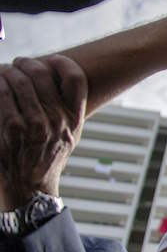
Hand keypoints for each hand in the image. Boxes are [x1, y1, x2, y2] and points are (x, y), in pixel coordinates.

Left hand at [0, 55, 86, 210]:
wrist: (29, 191)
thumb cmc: (44, 163)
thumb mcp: (68, 138)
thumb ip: (66, 113)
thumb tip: (52, 85)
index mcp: (73, 119)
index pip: (75, 79)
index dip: (62, 63)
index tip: (51, 60)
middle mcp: (57, 120)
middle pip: (42, 75)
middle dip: (26, 64)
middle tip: (17, 64)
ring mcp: (35, 125)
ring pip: (20, 82)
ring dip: (7, 72)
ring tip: (2, 73)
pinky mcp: (12, 129)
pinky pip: (2, 96)